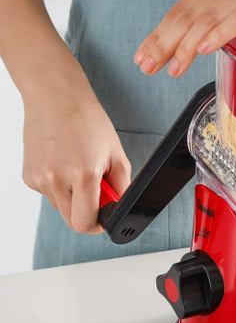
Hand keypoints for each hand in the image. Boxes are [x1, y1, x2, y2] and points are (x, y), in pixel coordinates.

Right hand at [22, 84, 130, 233]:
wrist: (55, 97)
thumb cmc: (87, 122)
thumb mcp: (116, 155)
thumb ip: (121, 188)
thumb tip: (119, 209)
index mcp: (83, 175)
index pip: (85, 224)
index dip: (98, 225)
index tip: (103, 219)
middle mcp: (56, 179)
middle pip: (72, 221)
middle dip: (87, 213)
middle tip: (96, 192)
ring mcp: (39, 178)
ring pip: (61, 208)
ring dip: (74, 198)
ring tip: (79, 170)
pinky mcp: (28, 176)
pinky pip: (49, 194)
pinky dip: (60, 187)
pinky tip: (63, 164)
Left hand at [134, 0, 235, 76]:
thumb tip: (222, 33)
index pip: (190, 3)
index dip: (165, 28)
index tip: (148, 53)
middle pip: (194, 9)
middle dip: (166, 38)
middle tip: (146, 64)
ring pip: (213, 14)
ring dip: (186, 42)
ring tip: (170, 65)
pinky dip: (220, 31)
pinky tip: (201, 47)